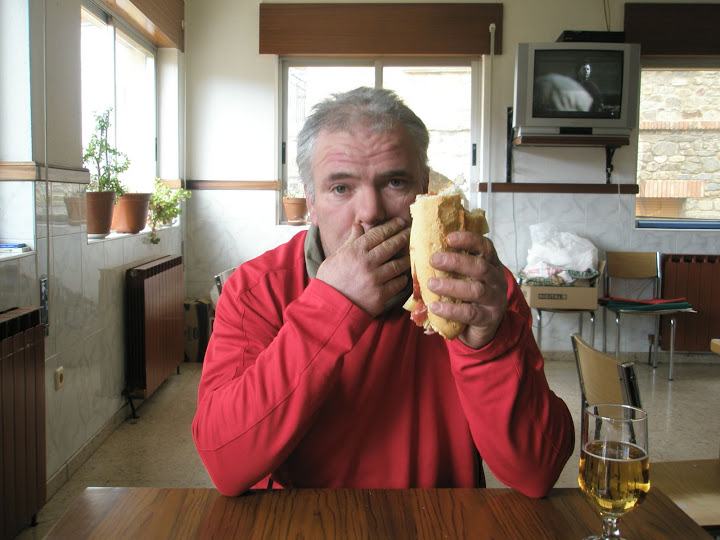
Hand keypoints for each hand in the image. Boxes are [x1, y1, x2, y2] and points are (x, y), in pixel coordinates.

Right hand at [316, 217, 410, 316]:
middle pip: (391, 246)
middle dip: (403, 237)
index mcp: (355, 251)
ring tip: (410, 254)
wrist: (329, 307)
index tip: (400, 222)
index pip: (378, 234)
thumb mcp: (336, 257)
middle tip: (411, 232)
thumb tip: (358, 225)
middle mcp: (367, 263)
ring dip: (406, 258)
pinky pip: (398, 283)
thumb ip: (351, 241)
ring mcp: (375, 279)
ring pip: (398, 265)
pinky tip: (402, 276)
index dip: (391, 226)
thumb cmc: (330, 280)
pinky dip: (401, 278)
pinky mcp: (381, 295)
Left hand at [426, 232, 507, 348]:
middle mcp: (497, 280)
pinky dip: (451, 309)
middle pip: (480, 267)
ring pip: (476, 290)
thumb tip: (422, 254)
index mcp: (491, 265)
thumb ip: (452, 267)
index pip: (485, 247)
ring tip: (431, 284)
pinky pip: (470, 313)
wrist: (483, 328)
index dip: (469, 240)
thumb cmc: (468, 297)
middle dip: (456, 262)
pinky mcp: (490, 318)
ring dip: (451, 286)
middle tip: (434, 260)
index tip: (449, 238)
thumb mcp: (464, 279)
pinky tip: (435, 307)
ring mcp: (495, 299)